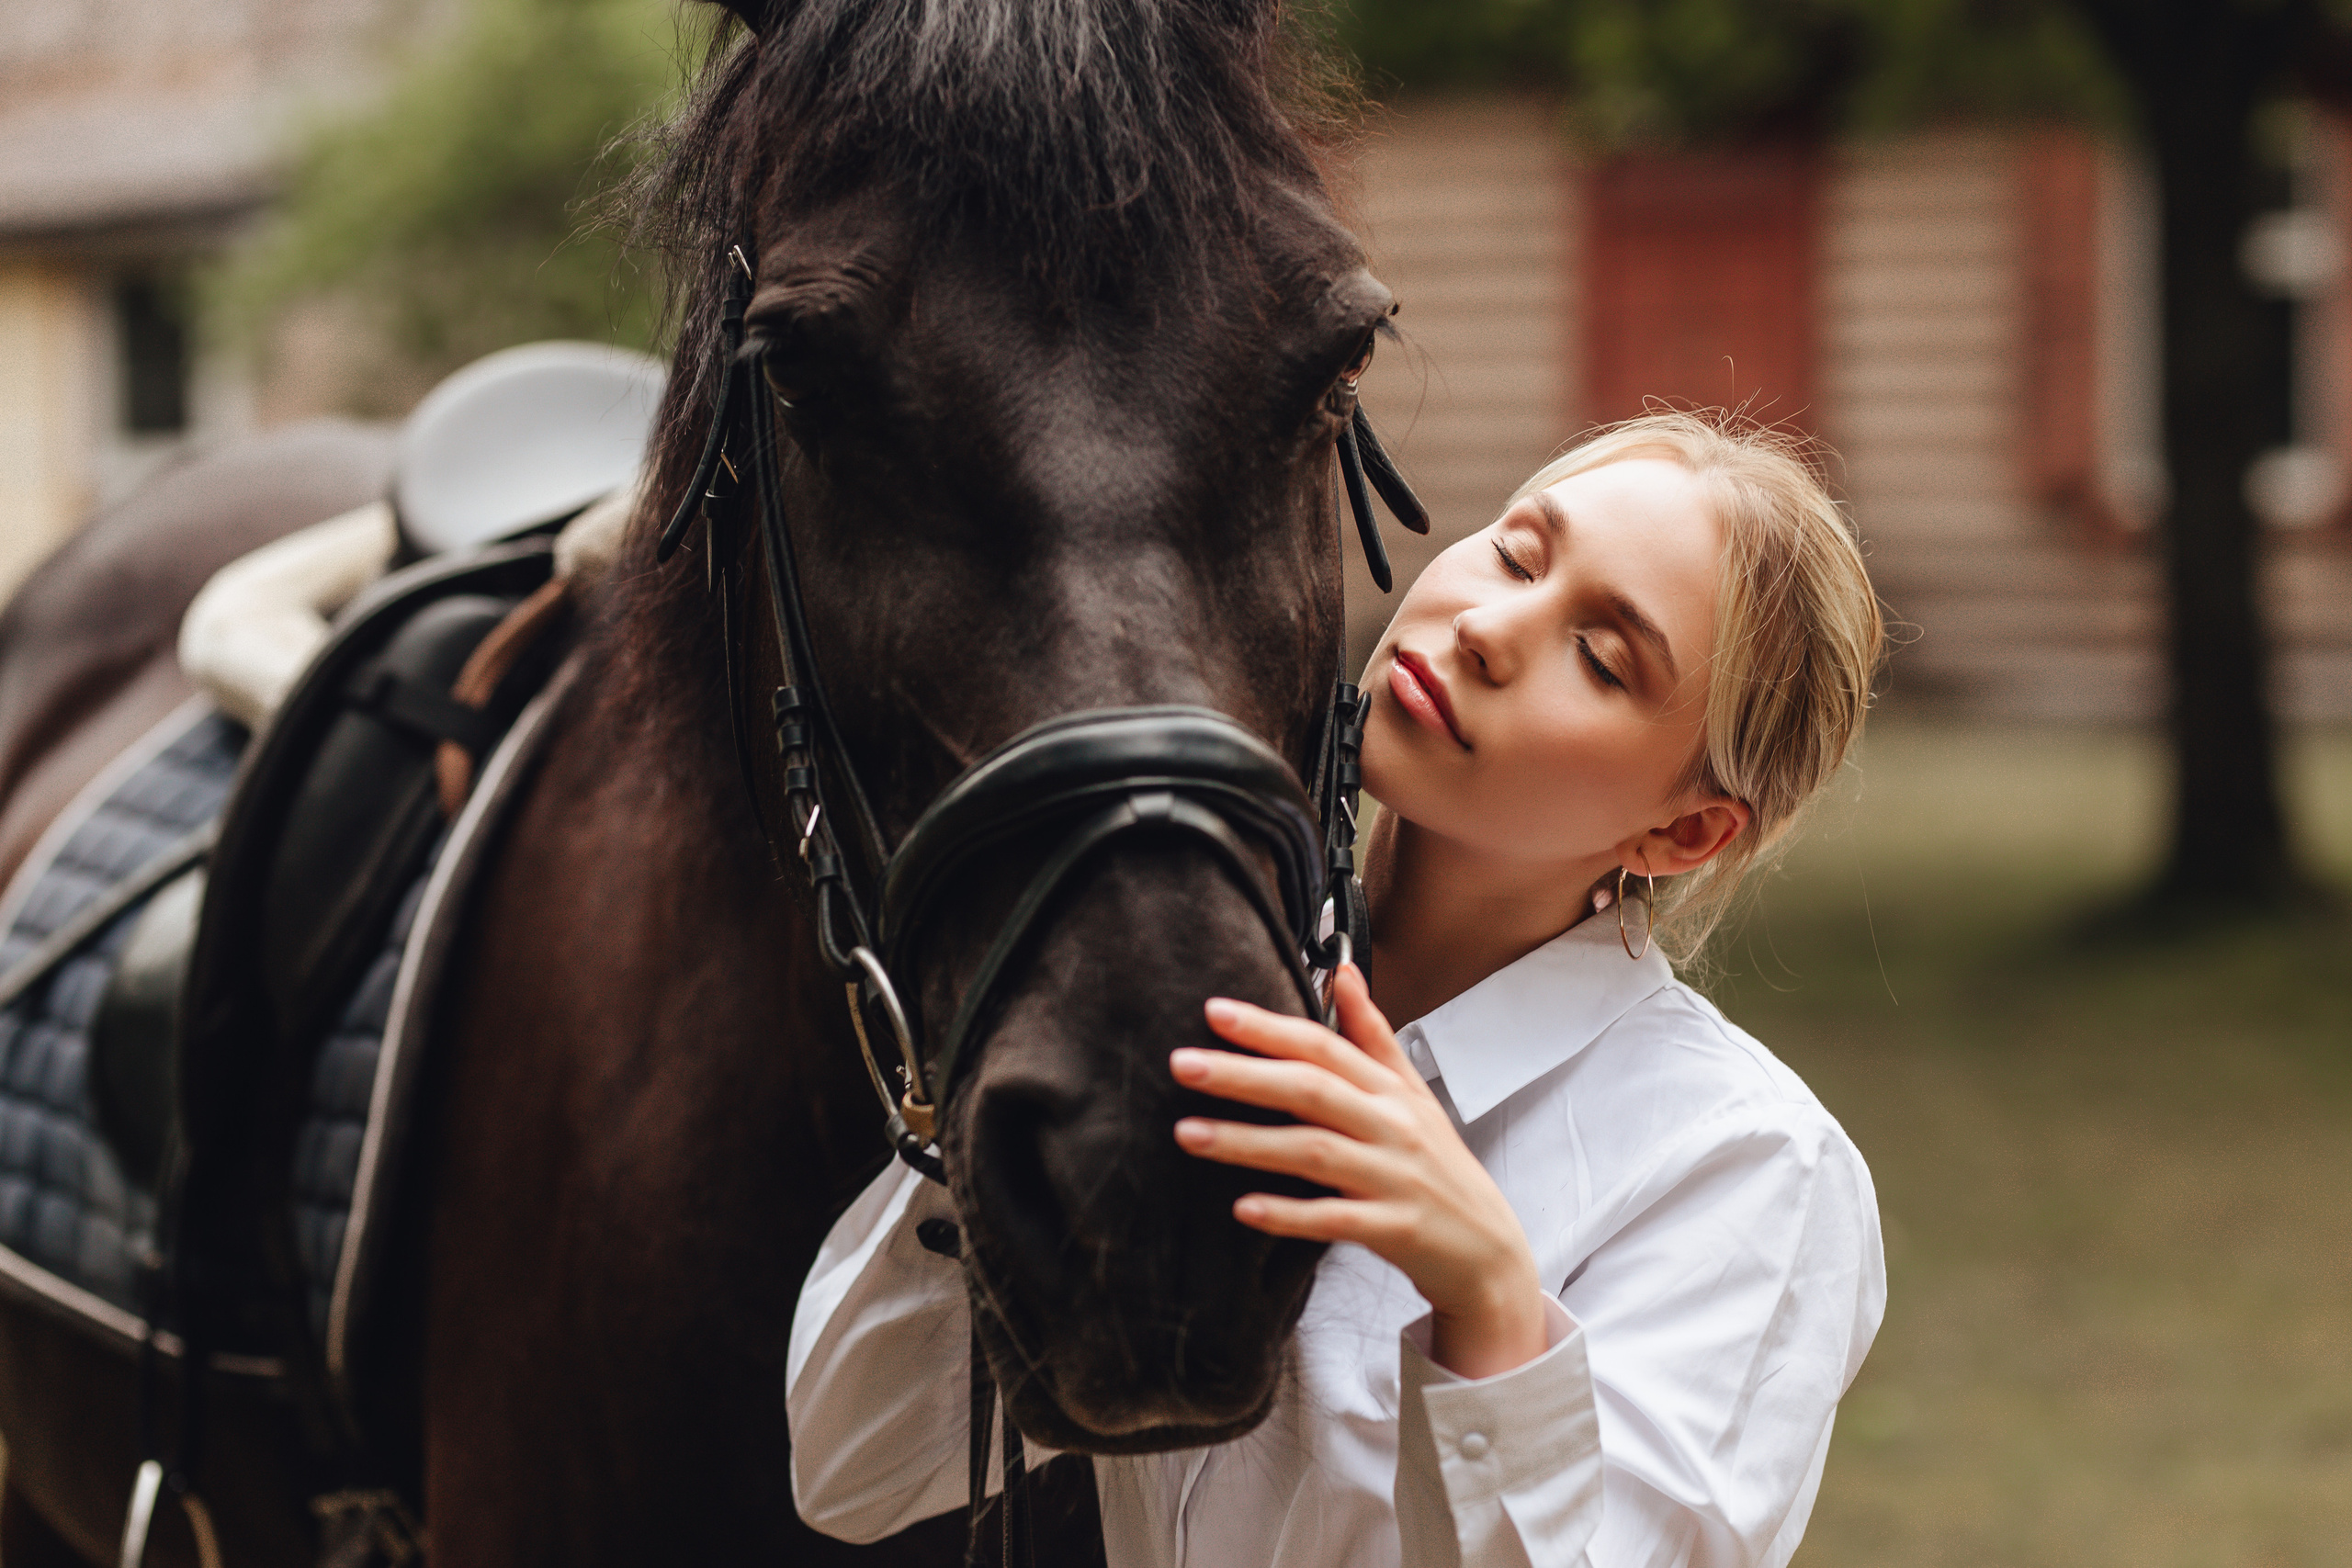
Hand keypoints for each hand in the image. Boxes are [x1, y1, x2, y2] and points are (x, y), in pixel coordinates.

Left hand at [1170, 965, 1550, 1379]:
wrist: (1487, 1250)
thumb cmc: (1437, 1165)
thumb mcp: (1411, 1094)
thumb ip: (1372, 1035)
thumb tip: (1345, 972)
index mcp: (1390, 1091)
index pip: (1324, 1047)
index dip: (1270, 1028)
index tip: (1214, 1012)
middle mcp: (1393, 1126)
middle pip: (1312, 1090)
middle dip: (1244, 1075)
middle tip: (1182, 1064)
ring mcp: (1394, 1178)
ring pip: (1314, 1152)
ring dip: (1248, 1142)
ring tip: (1187, 1134)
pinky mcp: (1394, 1229)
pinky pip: (1334, 1219)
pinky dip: (1289, 1214)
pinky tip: (1243, 1208)